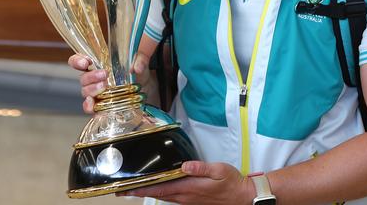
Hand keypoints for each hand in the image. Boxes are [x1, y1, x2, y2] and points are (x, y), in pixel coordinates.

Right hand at [68, 52, 152, 113]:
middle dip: (91, 76)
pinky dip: (89, 106)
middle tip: (104, 74)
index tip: (85, 62)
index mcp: (97, 65)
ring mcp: (96, 94)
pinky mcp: (100, 107)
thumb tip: (137, 67)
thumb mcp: (140, 62)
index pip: (78, 61)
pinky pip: (90, 108)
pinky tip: (93, 104)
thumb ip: (139, 60)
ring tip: (105, 86)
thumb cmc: (137, 73)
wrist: (146, 89)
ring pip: (86, 92)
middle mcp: (93, 79)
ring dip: (93, 89)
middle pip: (83, 79)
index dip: (77, 61)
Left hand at [118, 161, 253, 204]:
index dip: (144, 188)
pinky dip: (161, 194)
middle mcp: (186, 197)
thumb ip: (201, 167)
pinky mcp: (192, 201)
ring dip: (149, 193)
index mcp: (190, 188)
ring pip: (164, 197)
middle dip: (140, 191)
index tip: (129, 188)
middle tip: (123, 190)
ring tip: (135, 189)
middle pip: (158, 194)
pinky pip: (172, 198)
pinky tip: (158, 190)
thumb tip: (185, 165)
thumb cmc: (231, 182)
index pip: (161, 188)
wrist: (242, 197)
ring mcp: (188, 201)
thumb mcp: (218, 170)